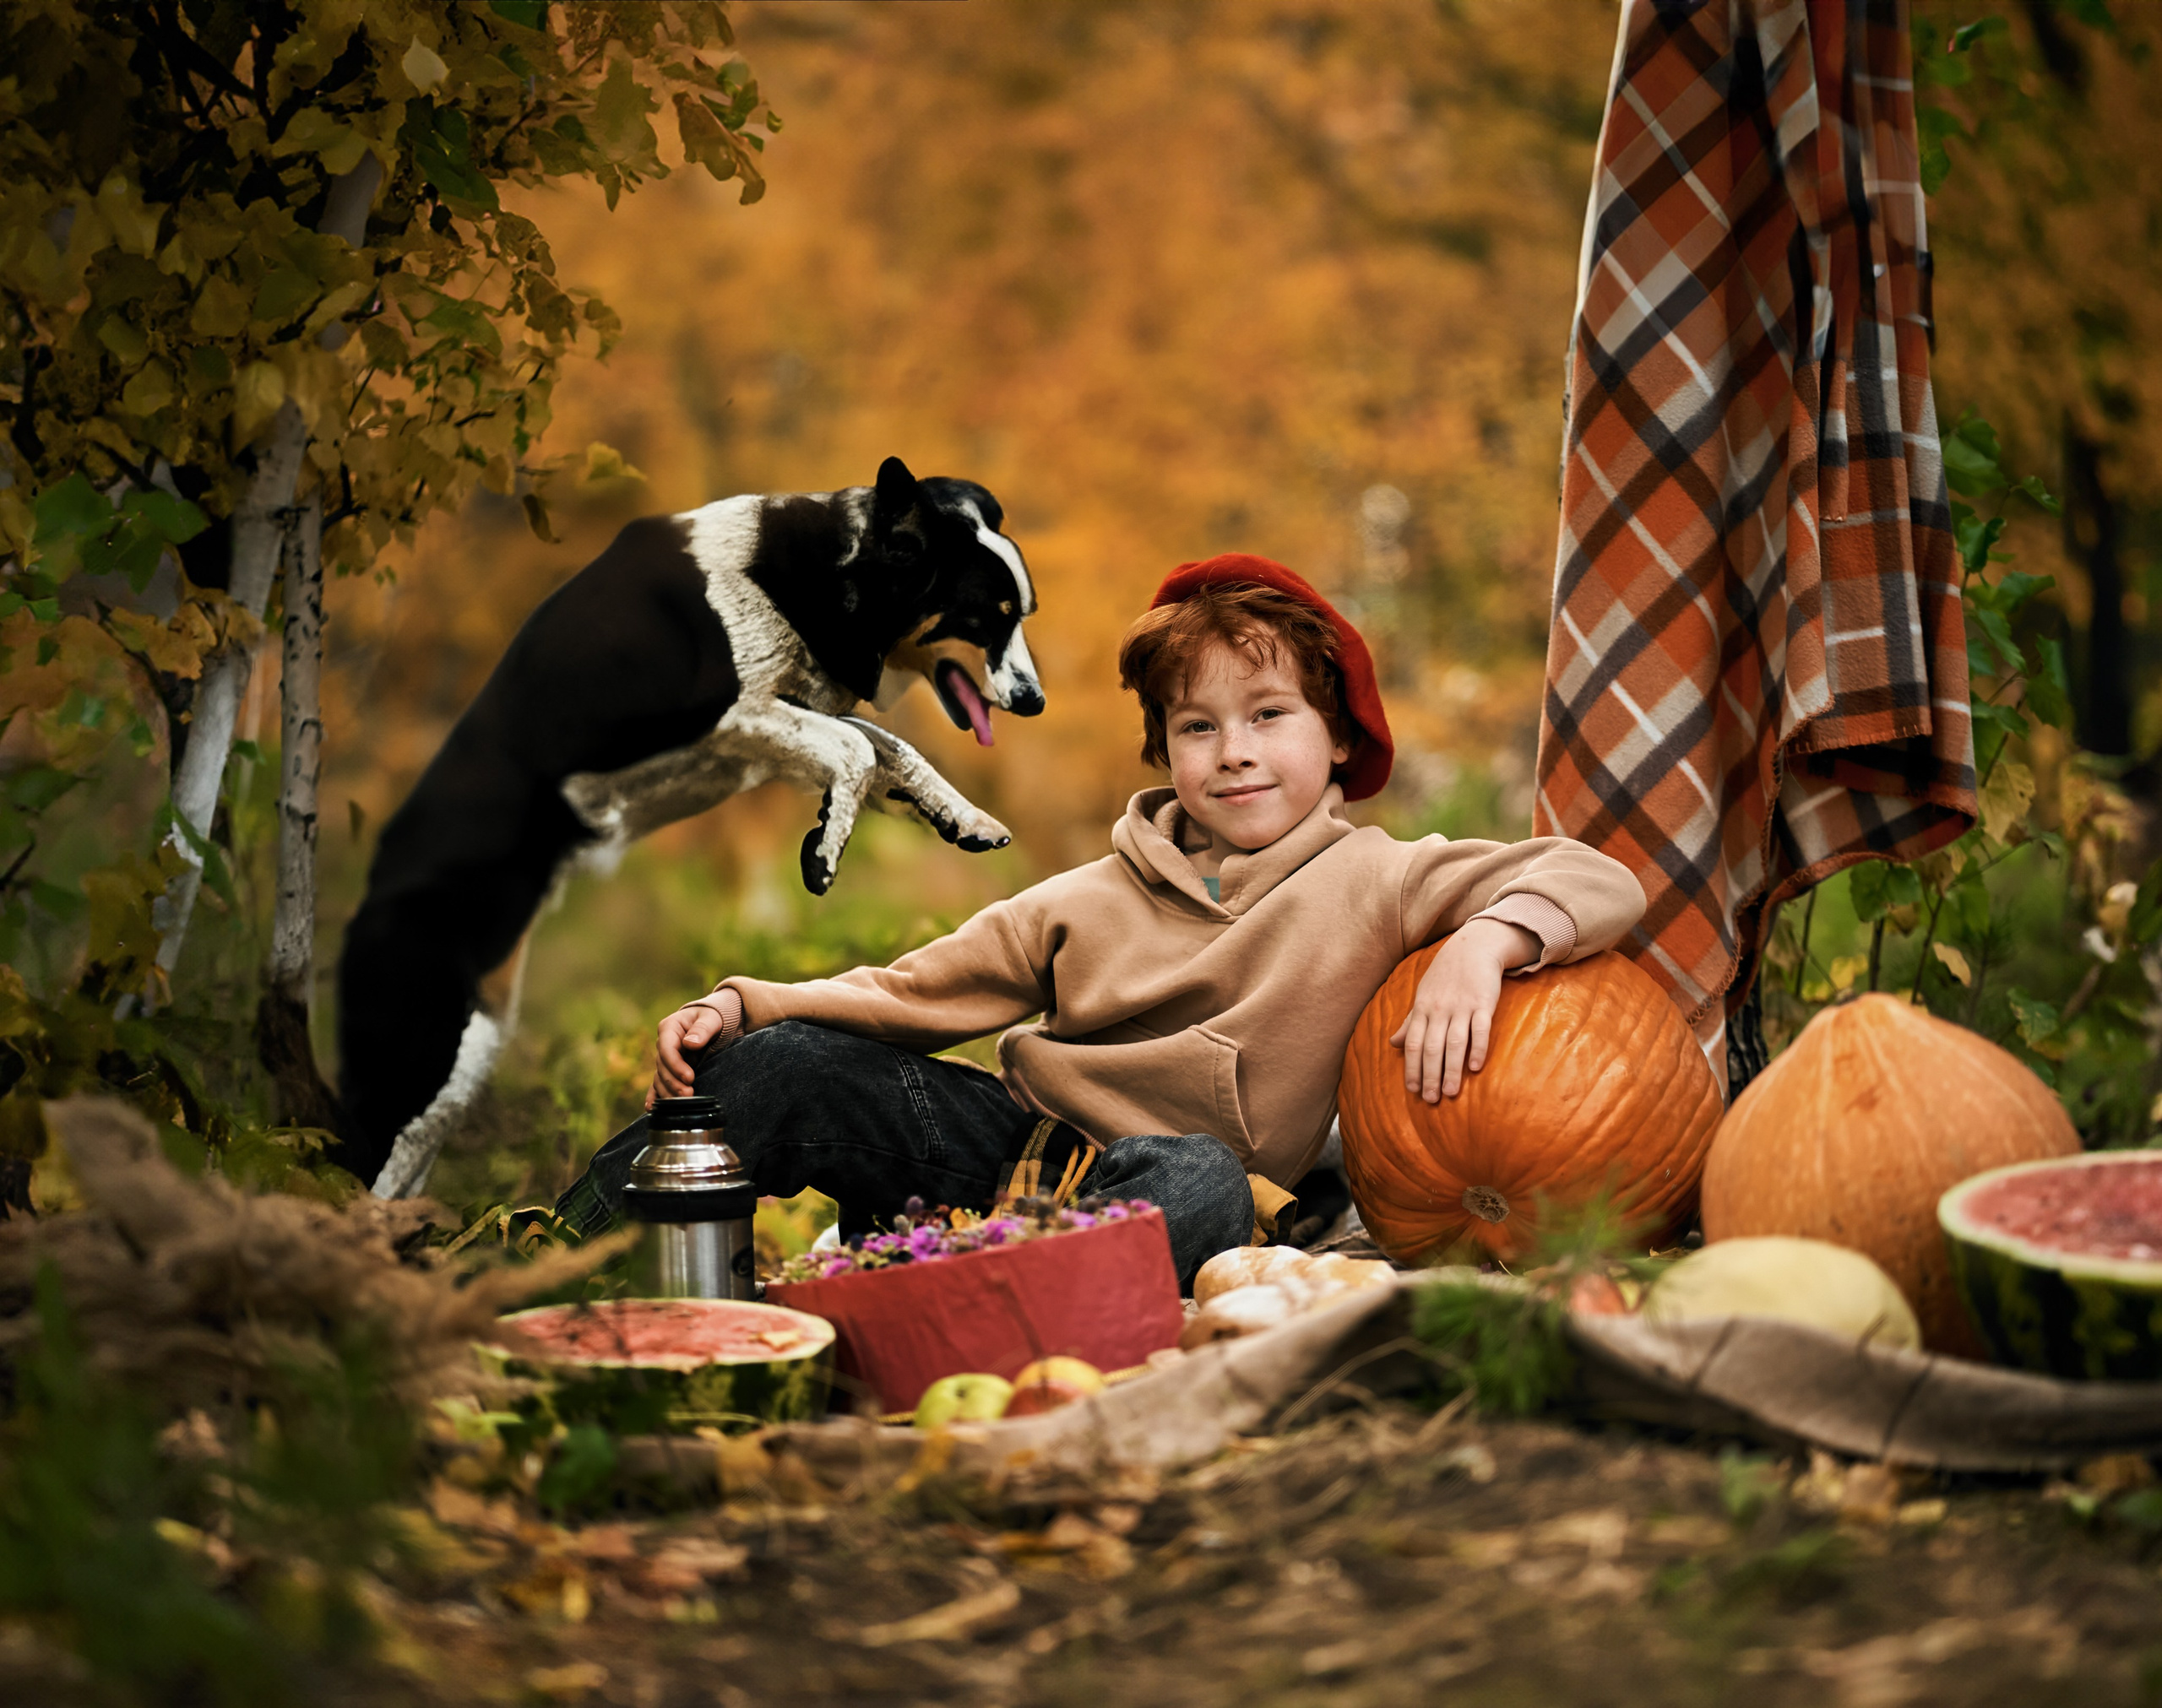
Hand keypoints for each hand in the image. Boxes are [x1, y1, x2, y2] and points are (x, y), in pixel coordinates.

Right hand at [648, 990, 741, 1107]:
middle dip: (673, 1083)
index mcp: (669, 1028)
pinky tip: (651, 1108)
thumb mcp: (712, 1019)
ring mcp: (665, 1058)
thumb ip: (703, 1029)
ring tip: (680, 1105)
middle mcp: (663, 1044)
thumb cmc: (713, 1017)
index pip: (666, 1049)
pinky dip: (654, 1096)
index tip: (689, 1078)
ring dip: (667, 1093)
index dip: (675, 1065)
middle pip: (662, 1067)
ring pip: (660, 1078)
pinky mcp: (670, 1069)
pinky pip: (658, 1083)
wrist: (715, 1022)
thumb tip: (690, 1043)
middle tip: (688, 1096)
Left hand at [1388, 919, 1540, 1102]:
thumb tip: (1393, 1043)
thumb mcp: (1423, 995)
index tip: (1412, 1091)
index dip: (1412, 1068)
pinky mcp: (1484, 1003)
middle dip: (1429, 1075)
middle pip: (1432, 1048)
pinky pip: (1480, 1029)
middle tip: (1430, 1100)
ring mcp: (1462, 1006)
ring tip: (1450, 1093)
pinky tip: (1475, 1068)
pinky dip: (1478, 1048)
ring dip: (1451, 1070)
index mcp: (1423, 1009)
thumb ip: (1411, 1021)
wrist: (1473, 946)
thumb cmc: (1446, 975)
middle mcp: (1439, 1010)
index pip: (1414, 1044)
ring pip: (1454, 1043)